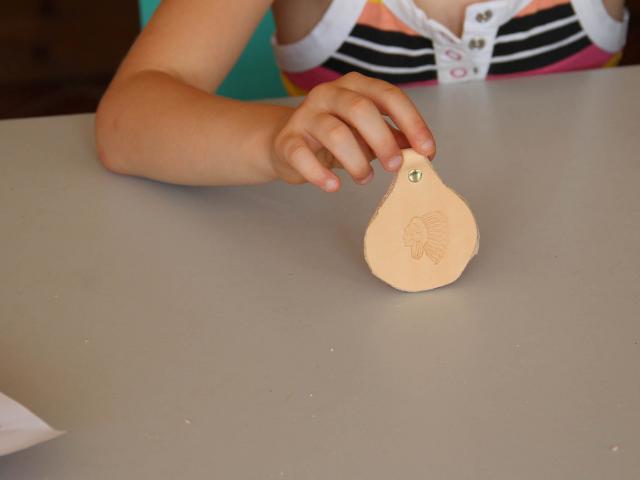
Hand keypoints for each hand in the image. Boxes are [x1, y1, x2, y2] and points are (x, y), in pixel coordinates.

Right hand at [270, 72, 435, 191]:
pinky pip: (303, 156)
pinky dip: (321, 174)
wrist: (287, 143)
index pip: (388, 96)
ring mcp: (305, 115)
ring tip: (365, 178)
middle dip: (383, 140)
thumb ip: (394, 138)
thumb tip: (422, 152)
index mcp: (355, 86)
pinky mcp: (288, 140)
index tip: (427, 150)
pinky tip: (334, 185)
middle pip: (360, 110)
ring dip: (357, 161)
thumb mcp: (368, 134)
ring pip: (335, 133)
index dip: (411, 122)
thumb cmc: (335, 136)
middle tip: (395, 166)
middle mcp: (329, 94)